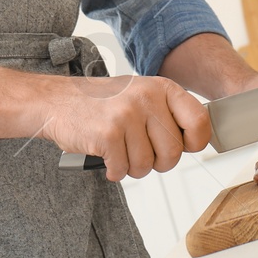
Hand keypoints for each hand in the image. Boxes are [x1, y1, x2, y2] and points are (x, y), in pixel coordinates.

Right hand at [30, 74, 210, 181]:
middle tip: (140, 154)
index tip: (182, 147)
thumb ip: (167, 113)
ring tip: (120, 152)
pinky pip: (122, 170)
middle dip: (157, 163)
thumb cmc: (103, 103)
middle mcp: (147, 98)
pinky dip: (114, 170)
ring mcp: (127, 115)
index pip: (200, 121)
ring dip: (133, 168)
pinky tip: (106, 156)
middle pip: (173, 153)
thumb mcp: (142, 95)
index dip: (194, 143)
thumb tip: (197, 140)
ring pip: (147, 166)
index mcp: (162, 87)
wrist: (57, 101)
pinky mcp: (107, 134)